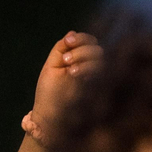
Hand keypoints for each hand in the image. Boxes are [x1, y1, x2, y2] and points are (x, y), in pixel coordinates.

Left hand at [23, 31, 102, 147]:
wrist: (49, 117)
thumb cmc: (49, 93)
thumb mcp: (51, 67)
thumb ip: (61, 49)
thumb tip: (72, 33)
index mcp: (79, 60)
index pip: (89, 42)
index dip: (81, 38)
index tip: (68, 42)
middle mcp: (91, 67)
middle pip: (96, 48)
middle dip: (81, 49)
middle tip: (66, 60)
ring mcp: (96, 77)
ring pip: (101, 57)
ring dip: (84, 57)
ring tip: (69, 68)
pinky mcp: (99, 87)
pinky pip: (101, 71)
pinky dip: (88, 68)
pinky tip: (74, 73)